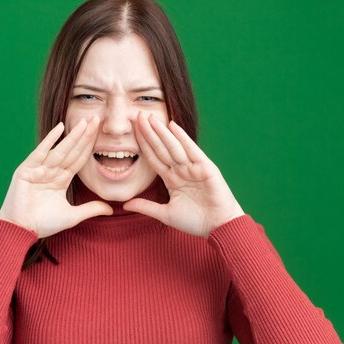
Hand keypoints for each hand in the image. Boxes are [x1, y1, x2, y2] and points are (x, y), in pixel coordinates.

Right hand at [0, 115, 112, 237]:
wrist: (21, 229)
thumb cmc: (43, 223)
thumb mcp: (72, 216)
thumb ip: (91, 209)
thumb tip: (111, 209)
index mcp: (61, 179)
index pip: (79, 159)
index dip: (89, 146)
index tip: (100, 133)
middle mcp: (51, 171)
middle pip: (72, 150)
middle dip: (84, 136)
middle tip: (97, 118)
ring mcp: (39, 168)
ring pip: (60, 149)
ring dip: (73, 135)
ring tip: (85, 122)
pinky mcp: (27, 169)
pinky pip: (41, 152)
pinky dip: (50, 139)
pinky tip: (60, 128)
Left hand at [122, 111, 244, 237]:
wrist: (218, 227)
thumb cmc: (195, 221)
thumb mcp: (165, 214)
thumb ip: (146, 207)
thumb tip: (125, 204)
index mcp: (172, 179)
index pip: (154, 158)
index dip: (143, 145)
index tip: (132, 131)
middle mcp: (181, 170)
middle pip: (162, 148)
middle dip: (150, 133)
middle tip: (137, 115)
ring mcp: (193, 167)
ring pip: (174, 146)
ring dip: (162, 132)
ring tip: (150, 118)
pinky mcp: (206, 168)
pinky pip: (192, 150)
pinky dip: (183, 138)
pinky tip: (172, 126)